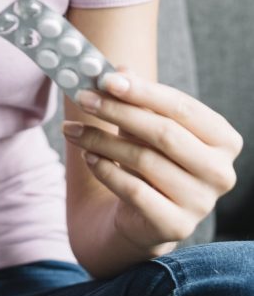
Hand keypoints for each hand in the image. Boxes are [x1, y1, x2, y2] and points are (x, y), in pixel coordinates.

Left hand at [62, 72, 241, 251]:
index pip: (182, 107)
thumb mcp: (144, 121)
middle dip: (118, 111)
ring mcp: (202, 202)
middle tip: (83, 98)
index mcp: (223, 139)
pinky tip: (87, 156)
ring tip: (72, 129)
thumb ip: (136, 95)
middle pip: (164, 133)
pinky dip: (105, 171)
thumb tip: (119, 69)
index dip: (143, 91)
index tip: (106, 79)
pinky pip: (134, 192)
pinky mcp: (177, 226)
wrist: (144, 212)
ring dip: (101, 140)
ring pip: (145, 161)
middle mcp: (220, 172)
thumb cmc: (150, 154)